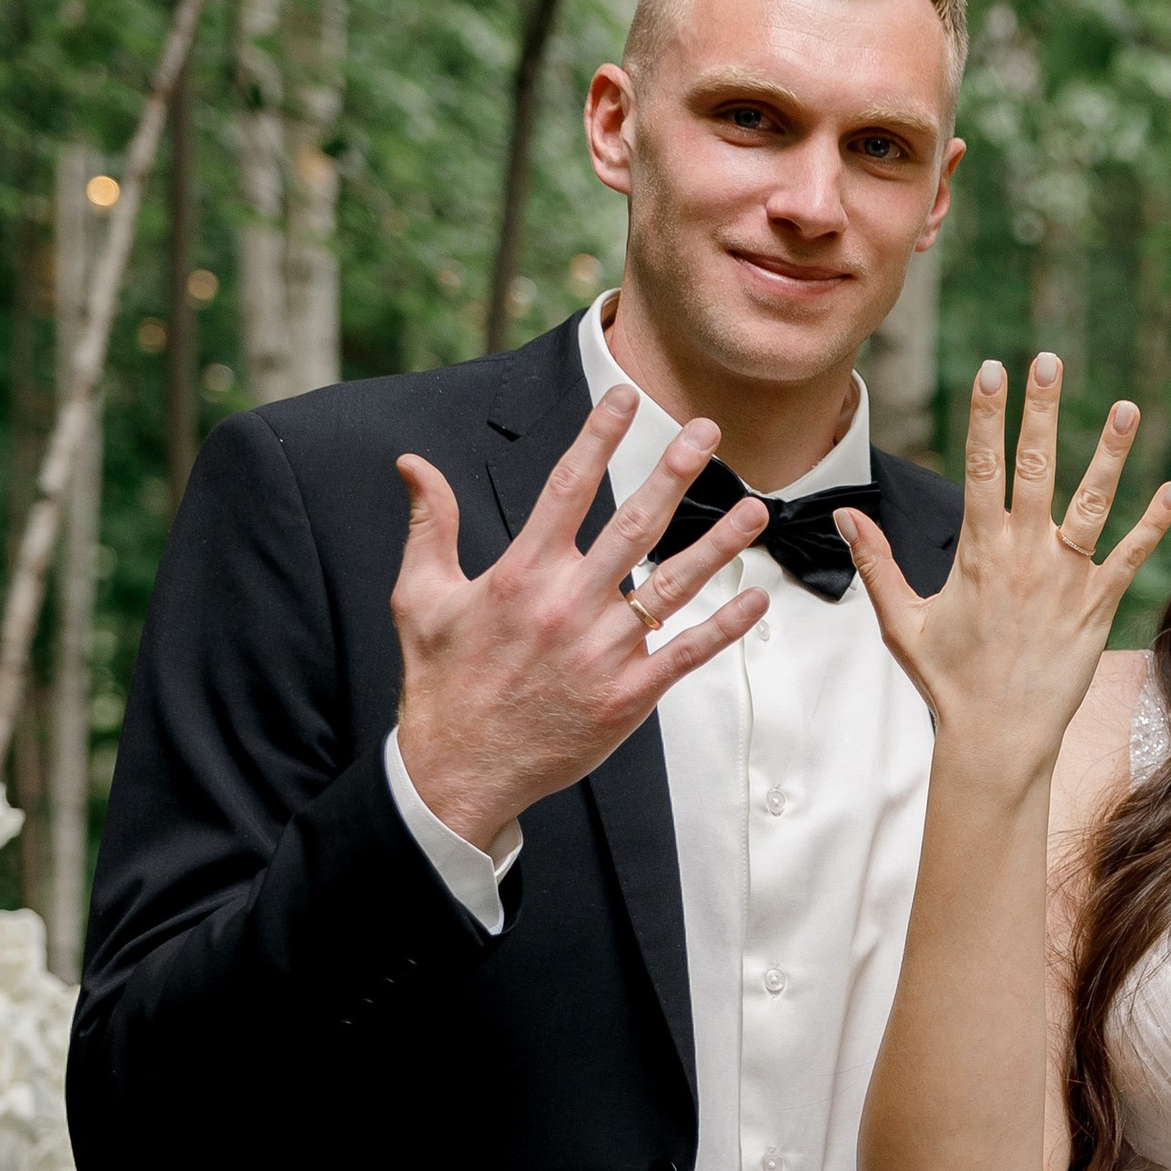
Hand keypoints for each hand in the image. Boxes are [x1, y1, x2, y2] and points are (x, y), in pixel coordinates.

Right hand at [393, 389, 772, 850]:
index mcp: (520, 575)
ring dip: (718, 545)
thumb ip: (428, 526)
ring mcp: (602, 652)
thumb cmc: (441, 683)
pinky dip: (724, 627)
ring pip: (672, 585)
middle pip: (633, 524)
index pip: (567, 488)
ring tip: (756, 509)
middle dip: (675, 472)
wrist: (458, 772)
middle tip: (707, 431)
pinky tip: (756, 599)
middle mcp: (566, 605)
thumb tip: (414, 465)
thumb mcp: (419, 598)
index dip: (599, 438)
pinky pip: (686, 654)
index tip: (626, 397)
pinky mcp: (627, 696)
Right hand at [838, 353, 1170, 776]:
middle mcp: (1024, 555)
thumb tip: (846, 516)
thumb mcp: (901, 622)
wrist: (997, 739)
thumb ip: (876, 564)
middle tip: (1049, 360)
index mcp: (977, 551)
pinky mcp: (1097, 606)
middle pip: (1033, 467)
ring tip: (1128, 407)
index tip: (992, 369)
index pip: (981, 466)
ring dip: (1111, 453)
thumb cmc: (948, 681)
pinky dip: (1153, 523)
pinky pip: (1131, 556)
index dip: (987, 415)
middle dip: (1041, 411)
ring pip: (1092, 502)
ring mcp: (1065, 578)